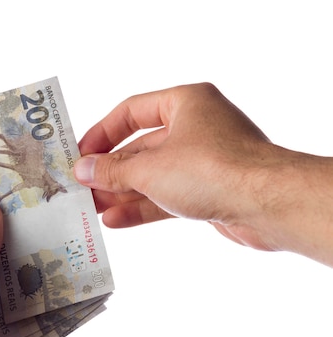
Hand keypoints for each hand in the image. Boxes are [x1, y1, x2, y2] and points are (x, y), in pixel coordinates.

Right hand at [74, 82, 332, 265]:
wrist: (268, 205)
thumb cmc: (214, 169)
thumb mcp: (151, 168)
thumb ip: (113, 170)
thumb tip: (83, 169)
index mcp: (185, 103)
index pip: (133, 111)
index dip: (103, 132)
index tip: (81, 152)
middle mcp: (196, 128)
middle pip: (141, 148)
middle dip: (111, 170)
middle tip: (82, 187)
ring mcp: (203, 161)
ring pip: (153, 176)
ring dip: (122, 192)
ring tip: (91, 208)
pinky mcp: (209, 190)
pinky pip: (167, 196)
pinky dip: (142, 207)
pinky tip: (116, 220)